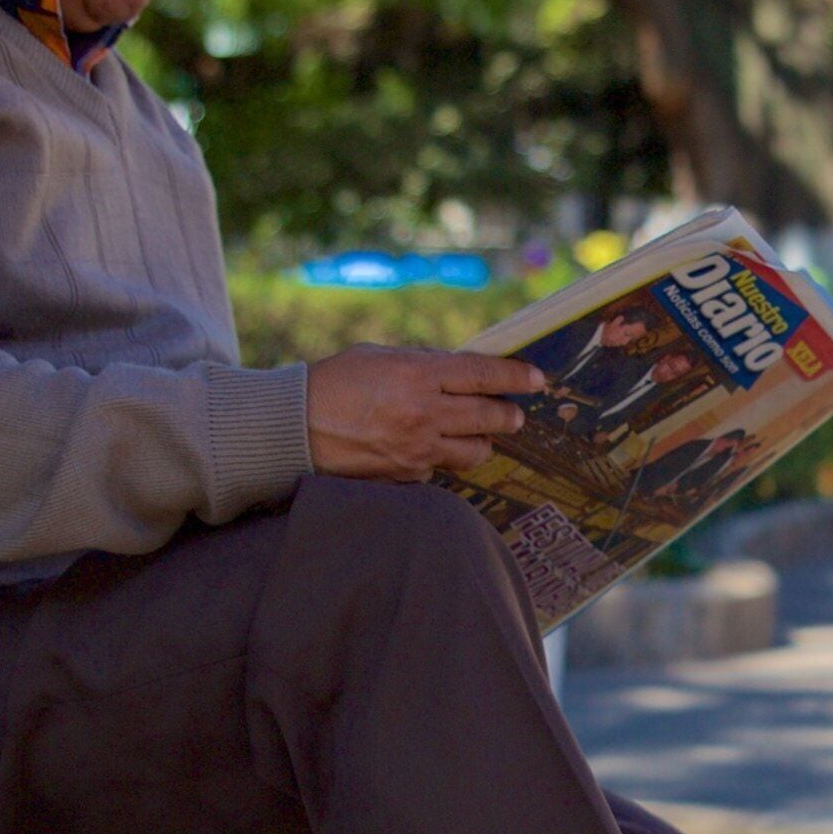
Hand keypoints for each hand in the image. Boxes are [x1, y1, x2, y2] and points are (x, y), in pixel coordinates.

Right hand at [306, 347, 544, 480]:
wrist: (294, 427)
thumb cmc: (334, 382)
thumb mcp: (379, 356)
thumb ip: (423, 363)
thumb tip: (461, 371)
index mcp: (418, 374)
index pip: (483, 375)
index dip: (515, 377)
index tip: (537, 379)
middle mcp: (424, 413)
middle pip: (489, 417)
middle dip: (509, 415)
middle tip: (515, 414)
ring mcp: (417, 450)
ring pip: (475, 451)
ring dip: (483, 441)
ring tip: (479, 434)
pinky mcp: (407, 476)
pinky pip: (441, 469)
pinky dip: (442, 459)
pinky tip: (428, 449)